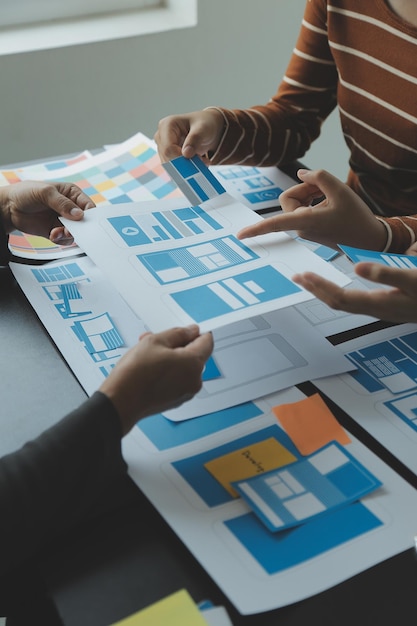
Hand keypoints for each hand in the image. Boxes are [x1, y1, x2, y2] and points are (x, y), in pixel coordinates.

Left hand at [0, 181, 94, 244]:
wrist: (8, 207)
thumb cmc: (26, 192)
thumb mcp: (45, 193)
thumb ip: (63, 203)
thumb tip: (79, 215)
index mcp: (72, 194)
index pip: (88, 205)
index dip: (89, 214)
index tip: (85, 221)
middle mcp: (70, 208)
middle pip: (84, 222)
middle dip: (79, 228)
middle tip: (71, 230)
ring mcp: (62, 221)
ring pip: (75, 233)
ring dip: (68, 235)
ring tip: (57, 232)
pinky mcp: (55, 231)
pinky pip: (64, 239)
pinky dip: (60, 239)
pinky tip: (52, 235)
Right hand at [99, 325, 213, 434]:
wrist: (120, 401)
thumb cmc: (135, 374)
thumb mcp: (155, 341)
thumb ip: (178, 333)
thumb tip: (191, 331)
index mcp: (193, 363)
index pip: (207, 342)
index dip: (196, 333)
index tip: (187, 330)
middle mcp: (194, 380)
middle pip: (195, 355)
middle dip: (178, 346)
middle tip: (160, 342)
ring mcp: (186, 392)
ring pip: (185, 368)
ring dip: (171, 359)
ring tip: (150, 356)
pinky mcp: (176, 400)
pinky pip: (178, 380)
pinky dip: (169, 373)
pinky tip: (151, 369)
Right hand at [154, 109, 224, 162]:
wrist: (206, 128)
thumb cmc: (204, 124)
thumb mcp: (203, 129)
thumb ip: (195, 139)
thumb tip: (186, 154)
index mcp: (167, 125)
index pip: (168, 148)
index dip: (180, 158)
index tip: (197, 161)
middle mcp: (161, 136)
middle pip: (168, 158)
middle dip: (185, 163)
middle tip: (203, 161)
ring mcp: (162, 147)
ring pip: (170, 165)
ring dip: (187, 167)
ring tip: (202, 160)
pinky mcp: (167, 156)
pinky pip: (173, 168)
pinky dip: (186, 168)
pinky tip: (197, 162)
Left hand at [237, 169, 387, 250]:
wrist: (369, 239)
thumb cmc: (356, 217)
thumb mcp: (341, 190)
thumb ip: (319, 177)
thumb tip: (300, 175)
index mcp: (307, 221)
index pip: (275, 223)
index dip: (256, 228)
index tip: (240, 235)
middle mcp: (301, 228)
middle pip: (288, 198)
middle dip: (304, 189)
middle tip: (325, 188)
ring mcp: (304, 230)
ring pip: (296, 202)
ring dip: (311, 194)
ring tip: (332, 198)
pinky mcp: (308, 229)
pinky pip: (303, 208)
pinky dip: (314, 200)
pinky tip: (331, 204)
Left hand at [292, 263, 416, 323]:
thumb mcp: (413, 279)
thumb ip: (387, 274)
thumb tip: (357, 267)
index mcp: (378, 304)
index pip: (340, 297)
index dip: (320, 287)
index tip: (304, 275)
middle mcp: (375, 310)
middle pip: (337, 303)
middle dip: (316, 290)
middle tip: (298, 276)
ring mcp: (380, 309)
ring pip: (345, 303)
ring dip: (325, 291)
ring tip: (310, 280)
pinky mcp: (385, 305)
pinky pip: (355, 301)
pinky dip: (340, 291)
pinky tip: (337, 284)